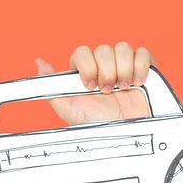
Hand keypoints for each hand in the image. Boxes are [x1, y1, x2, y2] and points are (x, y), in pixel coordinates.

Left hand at [36, 42, 153, 125]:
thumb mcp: (68, 110)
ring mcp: (124, 65)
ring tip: (123, 89)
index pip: (82, 52)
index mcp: (85, 72)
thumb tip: (39, 63)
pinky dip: (140, 67)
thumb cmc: (97, 124)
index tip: (89, 86)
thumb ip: (51, 88)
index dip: (87, 66)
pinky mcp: (144, 67)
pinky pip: (143, 53)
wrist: (125, 135)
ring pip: (122, 47)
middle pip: (103, 49)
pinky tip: (137, 82)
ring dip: (122, 70)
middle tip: (107, 92)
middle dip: (105, 72)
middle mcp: (104, 66)